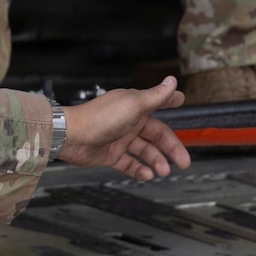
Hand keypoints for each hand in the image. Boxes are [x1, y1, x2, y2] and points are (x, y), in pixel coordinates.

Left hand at [57, 77, 190, 179]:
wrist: (72, 136)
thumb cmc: (99, 117)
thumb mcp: (133, 104)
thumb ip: (156, 96)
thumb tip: (172, 81)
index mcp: (136, 107)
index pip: (158, 104)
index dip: (171, 102)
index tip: (182, 100)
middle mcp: (129, 122)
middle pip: (157, 135)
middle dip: (171, 148)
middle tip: (184, 161)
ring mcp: (120, 139)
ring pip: (145, 151)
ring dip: (156, 161)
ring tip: (163, 170)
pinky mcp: (111, 155)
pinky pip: (129, 164)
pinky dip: (139, 170)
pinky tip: (146, 174)